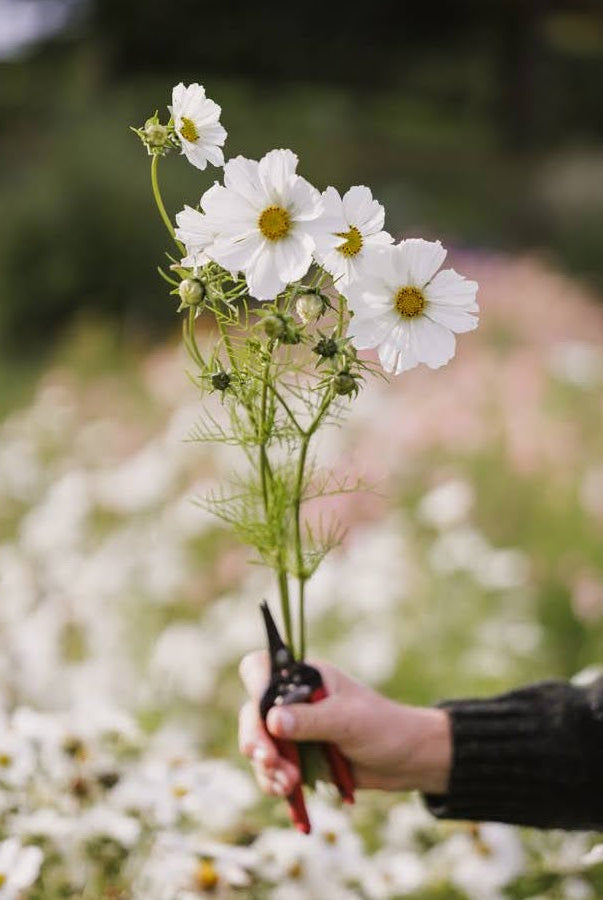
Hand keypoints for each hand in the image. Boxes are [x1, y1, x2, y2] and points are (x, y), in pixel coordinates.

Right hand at [238, 650, 450, 798]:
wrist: (406, 761)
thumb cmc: (383, 727)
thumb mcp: (348, 721)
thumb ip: (311, 720)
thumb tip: (272, 720)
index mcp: (305, 678)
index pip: (262, 669)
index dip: (254, 685)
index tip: (263, 713)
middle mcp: (292, 701)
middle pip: (252, 712)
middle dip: (257, 739)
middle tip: (270, 760)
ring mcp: (292, 731)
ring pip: (257, 744)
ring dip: (267, 766)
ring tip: (289, 784)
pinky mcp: (296, 759)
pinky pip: (270, 769)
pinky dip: (272, 781)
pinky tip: (286, 793)